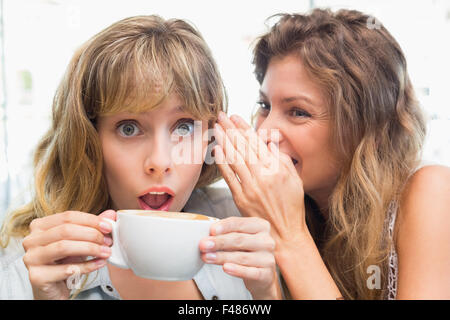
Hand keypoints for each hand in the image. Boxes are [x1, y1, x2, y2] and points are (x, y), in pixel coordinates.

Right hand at [22, 210, 115, 299]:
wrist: (54, 289)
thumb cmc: (65, 262)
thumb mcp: (80, 241)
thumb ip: (93, 227)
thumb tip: (110, 214)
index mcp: (39, 226)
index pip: (68, 217)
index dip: (90, 220)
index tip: (108, 227)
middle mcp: (31, 240)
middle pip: (66, 230)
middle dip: (91, 235)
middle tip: (108, 241)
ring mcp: (31, 258)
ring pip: (64, 247)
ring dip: (90, 249)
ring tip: (106, 252)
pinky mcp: (36, 277)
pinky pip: (66, 269)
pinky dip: (87, 266)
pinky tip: (99, 263)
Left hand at [199, 216, 279, 299]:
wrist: (260, 275)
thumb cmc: (245, 251)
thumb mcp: (238, 238)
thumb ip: (226, 233)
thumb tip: (209, 234)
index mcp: (260, 226)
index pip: (240, 223)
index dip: (225, 226)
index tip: (211, 230)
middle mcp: (266, 240)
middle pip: (239, 239)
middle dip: (219, 242)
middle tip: (203, 245)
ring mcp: (268, 258)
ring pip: (241, 257)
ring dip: (222, 257)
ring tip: (206, 257)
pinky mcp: (266, 274)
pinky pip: (250, 272)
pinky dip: (237, 270)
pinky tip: (225, 268)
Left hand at [213, 112, 307, 246]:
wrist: (285, 233)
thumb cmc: (291, 206)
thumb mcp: (295, 180)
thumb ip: (282, 159)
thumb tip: (270, 143)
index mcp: (276, 169)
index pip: (256, 143)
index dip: (243, 128)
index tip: (235, 117)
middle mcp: (262, 176)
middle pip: (242, 147)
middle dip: (229, 129)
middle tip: (220, 116)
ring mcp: (250, 187)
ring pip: (234, 159)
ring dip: (223, 141)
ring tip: (216, 128)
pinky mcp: (241, 199)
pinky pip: (229, 177)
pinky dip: (222, 163)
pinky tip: (216, 151)